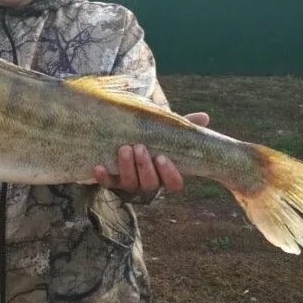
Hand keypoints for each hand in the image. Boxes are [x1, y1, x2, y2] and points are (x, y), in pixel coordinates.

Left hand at [93, 112, 209, 194]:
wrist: (124, 140)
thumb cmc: (153, 139)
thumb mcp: (168, 132)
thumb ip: (184, 126)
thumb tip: (204, 117)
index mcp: (166, 174)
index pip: (175, 184)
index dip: (170, 174)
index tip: (163, 157)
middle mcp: (149, 183)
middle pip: (150, 184)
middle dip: (144, 167)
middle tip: (139, 147)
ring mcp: (130, 184)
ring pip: (129, 184)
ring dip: (127, 168)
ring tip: (124, 149)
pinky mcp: (112, 182)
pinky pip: (108, 184)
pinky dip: (103, 177)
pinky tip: (98, 166)